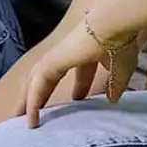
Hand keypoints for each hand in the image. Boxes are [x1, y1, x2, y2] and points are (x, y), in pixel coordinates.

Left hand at [19, 13, 143, 126]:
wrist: (112, 26)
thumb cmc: (120, 44)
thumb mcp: (121, 71)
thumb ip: (116, 85)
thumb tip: (113, 99)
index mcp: (86, 52)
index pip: (79, 72)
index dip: (79, 87)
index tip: (78, 100)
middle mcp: (68, 53)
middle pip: (49, 77)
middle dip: (43, 94)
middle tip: (38, 112)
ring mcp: (56, 57)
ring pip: (36, 82)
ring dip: (29, 101)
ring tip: (24, 120)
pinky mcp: (49, 63)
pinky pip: (36, 88)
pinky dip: (32, 104)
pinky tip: (31, 120)